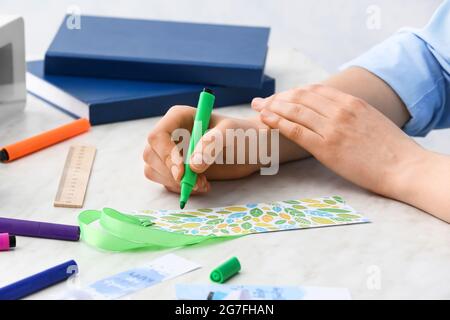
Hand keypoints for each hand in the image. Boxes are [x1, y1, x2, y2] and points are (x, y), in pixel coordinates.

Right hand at [143, 105, 268, 193]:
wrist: (252, 150)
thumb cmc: (242, 134)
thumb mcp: (231, 133)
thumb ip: (213, 144)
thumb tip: (193, 165)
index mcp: (179, 117)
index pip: (158, 136)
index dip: (166, 154)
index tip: (182, 171)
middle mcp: (171, 133)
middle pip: (152, 155)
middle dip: (171, 173)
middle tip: (197, 183)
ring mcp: (171, 151)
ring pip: (154, 169)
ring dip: (176, 183)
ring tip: (203, 184)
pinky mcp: (176, 168)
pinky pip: (165, 181)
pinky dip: (180, 188)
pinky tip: (201, 185)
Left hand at [252, 84, 427, 198]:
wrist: (404, 167)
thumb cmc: (389, 148)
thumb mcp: (370, 119)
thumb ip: (350, 113)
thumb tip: (331, 113)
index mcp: (351, 102)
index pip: (313, 90)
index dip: (292, 92)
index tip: (279, 97)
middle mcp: (340, 110)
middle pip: (300, 97)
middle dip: (277, 97)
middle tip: (260, 101)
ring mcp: (332, 128)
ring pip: (295, 111)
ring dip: (272, 107)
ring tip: (258, 109)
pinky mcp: (326, 147)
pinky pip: (296, 130)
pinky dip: (278, 123)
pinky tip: (266, 120)